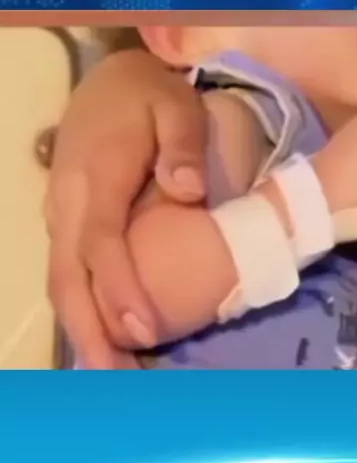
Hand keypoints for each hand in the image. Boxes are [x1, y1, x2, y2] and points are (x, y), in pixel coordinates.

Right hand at [45, 48, 207, 366]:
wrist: (109, 79)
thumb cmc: (149, 96)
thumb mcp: (175, 105)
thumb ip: (183, 144)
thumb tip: (189, 191)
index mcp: (96, 176)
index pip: (101, 242)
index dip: (119, 289)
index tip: (144, 332)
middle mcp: (68, 202)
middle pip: (67, 277)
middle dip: (89, 333)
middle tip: (118, 383)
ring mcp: (60, 213)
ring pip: (61, 281)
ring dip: (84, 330)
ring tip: (113, 376)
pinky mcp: (64, 220)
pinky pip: (67, 272)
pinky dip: (82, 309)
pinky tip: (106, 336)